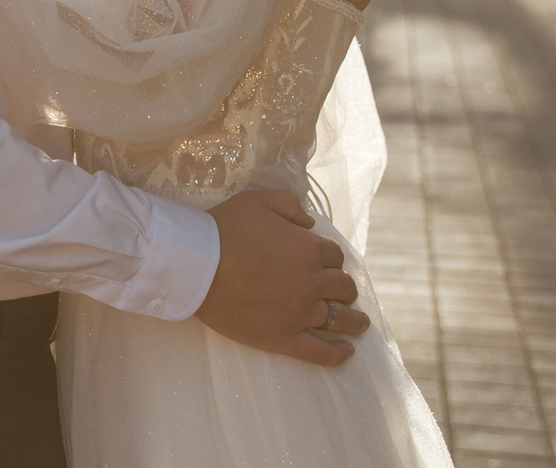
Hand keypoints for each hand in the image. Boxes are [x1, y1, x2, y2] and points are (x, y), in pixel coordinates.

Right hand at [196, 190, 369, 367]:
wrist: (196, 265)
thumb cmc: (224, 229)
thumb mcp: (257, 200)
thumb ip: (289, 204)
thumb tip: (310, 222)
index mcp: (309, 249)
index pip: (335, 255)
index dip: (330, 257)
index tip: (323, 262)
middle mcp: (312, 282)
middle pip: (343, 287)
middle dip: (344, 288)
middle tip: (340, 291)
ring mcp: (300, 313)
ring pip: (340, 320)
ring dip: (355, 321)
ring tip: (360, 324)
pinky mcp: (284, 338)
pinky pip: (321, 352)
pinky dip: (338, 354)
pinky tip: (347, 352)